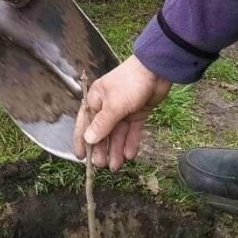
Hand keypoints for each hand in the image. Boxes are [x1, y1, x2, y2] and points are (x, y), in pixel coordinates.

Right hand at [74, 55, 171, 169]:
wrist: (156, 71)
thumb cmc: (130, 83)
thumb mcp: (114, 105)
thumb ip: (102, 124)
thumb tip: (88, 140)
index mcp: (96, 100)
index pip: (85, 123)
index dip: (82, 140)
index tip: (81, 157)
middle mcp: (107, 106)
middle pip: (102, 132)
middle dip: (102, 149)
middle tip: (102, 166)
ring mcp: (123, 111)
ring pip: (118, 134)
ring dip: (116, 149)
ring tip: (116, 166)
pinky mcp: (137, 113)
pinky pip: (132, 131)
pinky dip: (130, 142)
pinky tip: (130, 155)